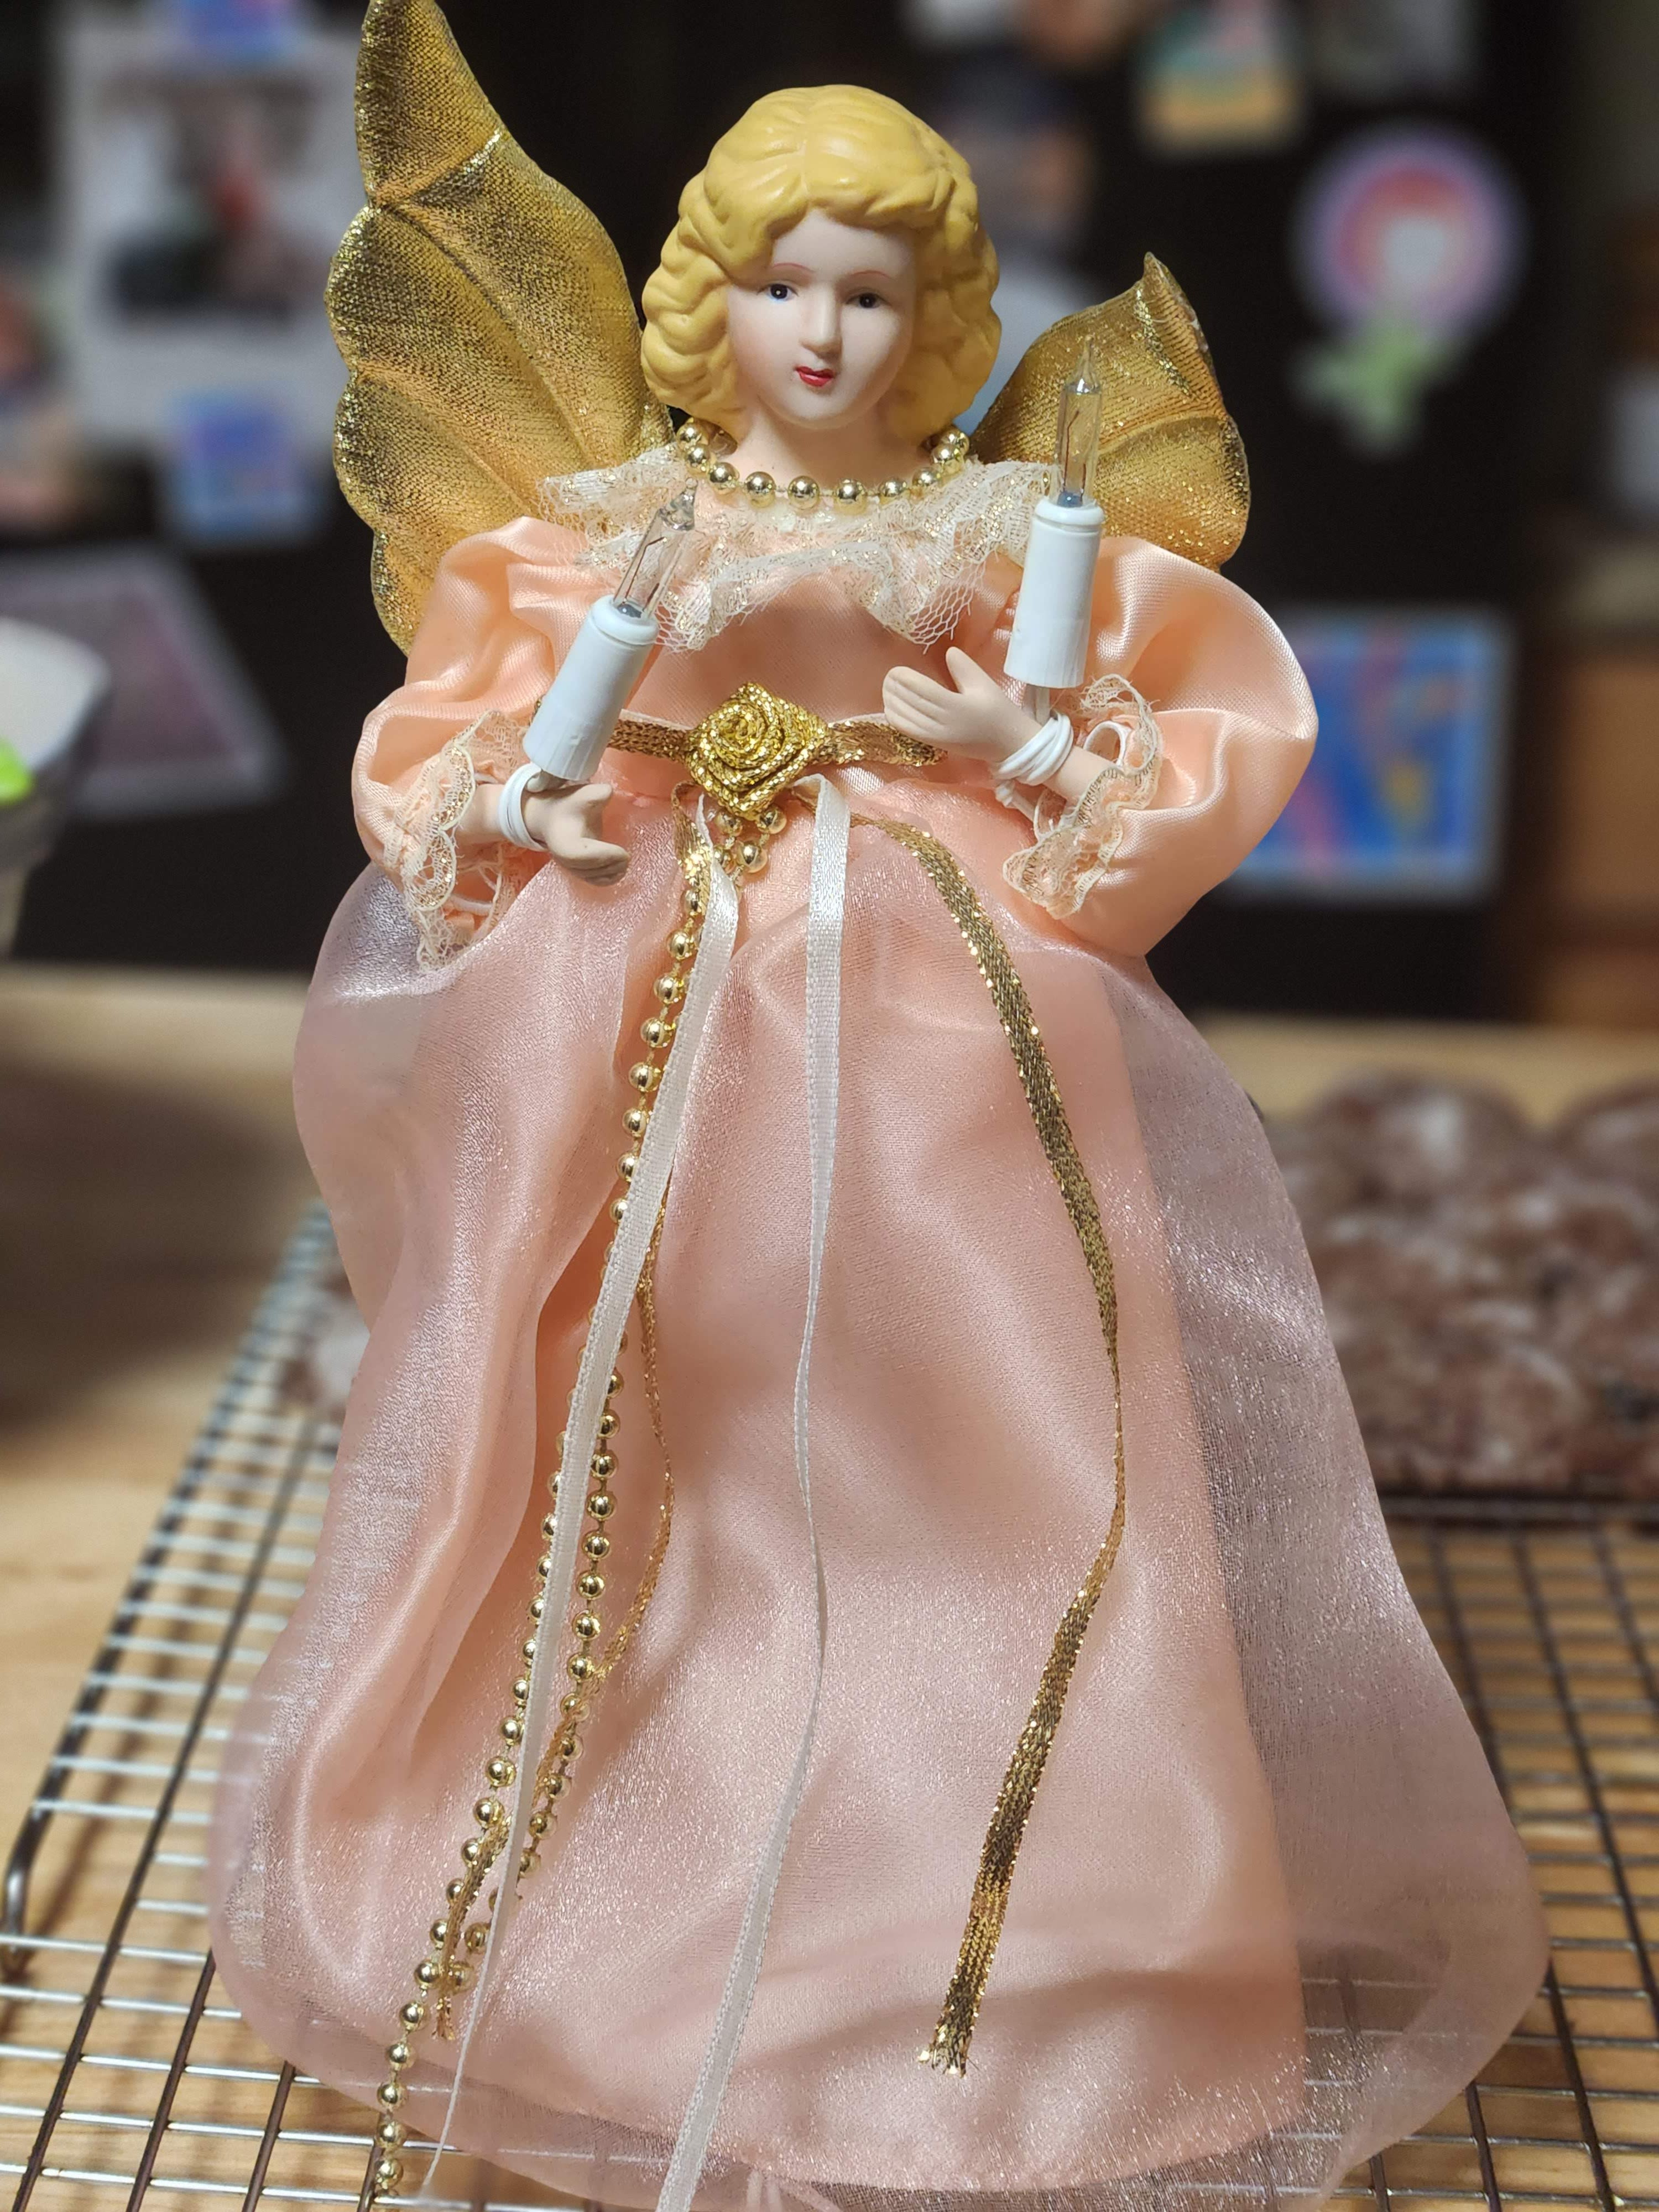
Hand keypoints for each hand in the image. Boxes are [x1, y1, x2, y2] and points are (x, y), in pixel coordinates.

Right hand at [526, 782, 628, 884]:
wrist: (552, 818)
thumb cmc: (568, 806)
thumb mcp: (581, 794)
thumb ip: (596, 793)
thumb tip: (608, 792)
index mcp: (562, 840)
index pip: (581, 855)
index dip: (603, 855)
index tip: (624, 852)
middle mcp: (562, 858)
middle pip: (588, 869)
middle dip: (610, 864)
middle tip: (627, 857)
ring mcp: (569, 867)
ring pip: (592, 877)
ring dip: (612, 872)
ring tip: (625, 862)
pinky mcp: (577, 872)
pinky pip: (593, 882)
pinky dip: (608, 879)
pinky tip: (620, 871)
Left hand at [882, 647, 1037, 765]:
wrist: (1008, 744)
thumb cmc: (998, 711)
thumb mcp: (984, 684)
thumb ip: (964, 668)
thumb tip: (949, 652)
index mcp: (957, 706)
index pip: (923, 690)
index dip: (905, 679)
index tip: (895, 670)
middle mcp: (944, 723)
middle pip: (911, 703)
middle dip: (895, 689)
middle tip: (887, 677)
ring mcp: (938, 736)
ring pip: (905, 719)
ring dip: (892, 703)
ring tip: (887, 689)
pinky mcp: (935, 744)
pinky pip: (909, 731)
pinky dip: (897, 719)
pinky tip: (891, 708)